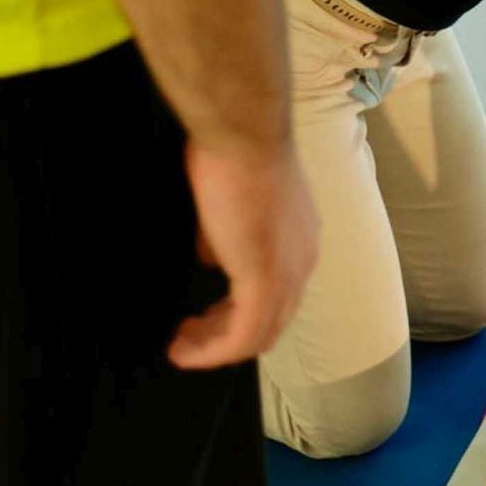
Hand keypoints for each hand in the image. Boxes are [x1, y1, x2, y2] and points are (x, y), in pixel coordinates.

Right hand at [169, 138, 318, 368]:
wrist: (242, 133)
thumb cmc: (232, 150)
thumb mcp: (226, 200)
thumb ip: (222, 235)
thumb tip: (209, 257)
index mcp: (300, 238)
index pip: (277, 292)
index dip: (239, 308)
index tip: (203, 316)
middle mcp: (303, 260)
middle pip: (271, 319)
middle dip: (226, 333)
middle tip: (189, 339)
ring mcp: (288, 272)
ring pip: (258, 333)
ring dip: (216, 347)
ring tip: (182, 349)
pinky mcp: (265, 280)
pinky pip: (243, 335)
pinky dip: (213, 351)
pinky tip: (185, 351)